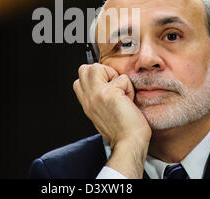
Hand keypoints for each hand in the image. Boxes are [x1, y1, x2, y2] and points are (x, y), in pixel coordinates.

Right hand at [73, 63, 151, 177]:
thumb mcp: (102, 112)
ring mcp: (95, 95)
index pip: (80, 78)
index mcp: (86, 103)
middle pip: (85, 69)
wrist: (129, 142)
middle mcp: (87, 98)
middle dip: (102, 72)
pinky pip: (122, 78)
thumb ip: (98, 97)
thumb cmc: (122, 130)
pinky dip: (129, 88)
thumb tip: (107, 81)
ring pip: (98, 67)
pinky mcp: (108, 93)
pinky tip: (128, 101)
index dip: (96, 78)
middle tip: (114, 88)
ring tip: (120, 92)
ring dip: (113, 76)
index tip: (109, 91)